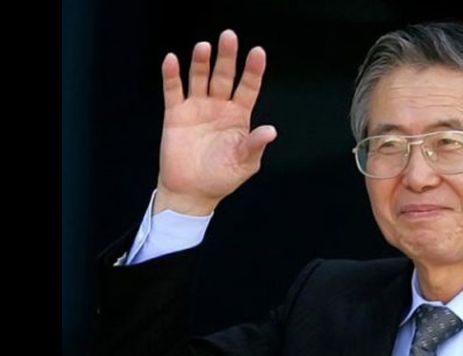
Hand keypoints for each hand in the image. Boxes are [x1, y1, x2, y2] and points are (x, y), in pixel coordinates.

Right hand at [154, 29, 276, 214]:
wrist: (192, 192)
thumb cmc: (221, 178)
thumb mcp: (244, 163)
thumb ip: (254, 145)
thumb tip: (271, 131)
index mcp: (239, 117)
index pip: (248, 88)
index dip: (253, 70)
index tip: (258, 52)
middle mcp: (219, 108)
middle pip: (224, 76)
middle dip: (227, 57)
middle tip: (229, 36)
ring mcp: (197, 109)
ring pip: (200, 79)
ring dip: (201, 62)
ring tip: (204, 47)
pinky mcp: (176, 115)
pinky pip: (173, 91)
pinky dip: (172, 75)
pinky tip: (172, 60)